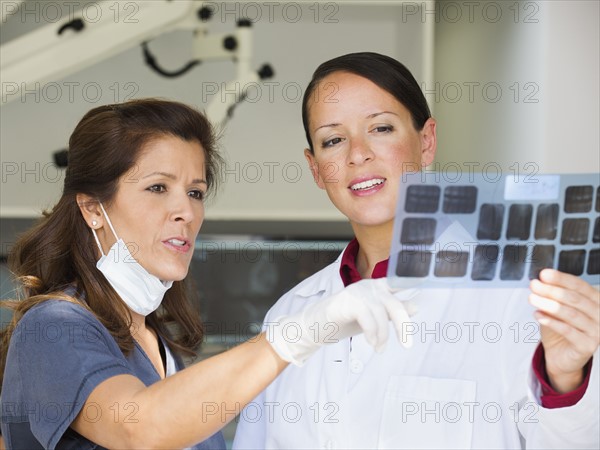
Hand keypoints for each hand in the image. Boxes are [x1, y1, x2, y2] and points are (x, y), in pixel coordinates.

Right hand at [267, 278, 415, 365]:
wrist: (316, 327)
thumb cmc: (345, 320)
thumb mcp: (373, 317)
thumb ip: (391, 311)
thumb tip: (415, 307)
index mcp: (377, 286)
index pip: (400, 282)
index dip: (414, 279)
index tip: (426, 279)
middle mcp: (369, 285)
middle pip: (395, 305)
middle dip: (403, 327)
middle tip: (406, 345)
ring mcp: (358, 292)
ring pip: (382, 315)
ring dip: (383, 336)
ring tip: (379, 349)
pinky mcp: (348, 301)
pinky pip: (368, 318)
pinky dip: (373, 333)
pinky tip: (371, 343)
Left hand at [529, 269, 599, 392]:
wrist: (561, 355)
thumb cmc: (560, 328)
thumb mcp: (555, 308)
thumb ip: (552, 296)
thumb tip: (539, 281)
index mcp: (596, 301)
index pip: (580, 286)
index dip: (561, 279)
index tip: (544, 274)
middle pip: (575, 299)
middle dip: (552, 290)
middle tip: (534, 285)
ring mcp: (596, 331)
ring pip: (571, 314)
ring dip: (549, 304)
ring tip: (532, 299)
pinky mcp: (587, 346)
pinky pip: (569, 331)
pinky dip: (551, 322)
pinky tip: (538, 315)